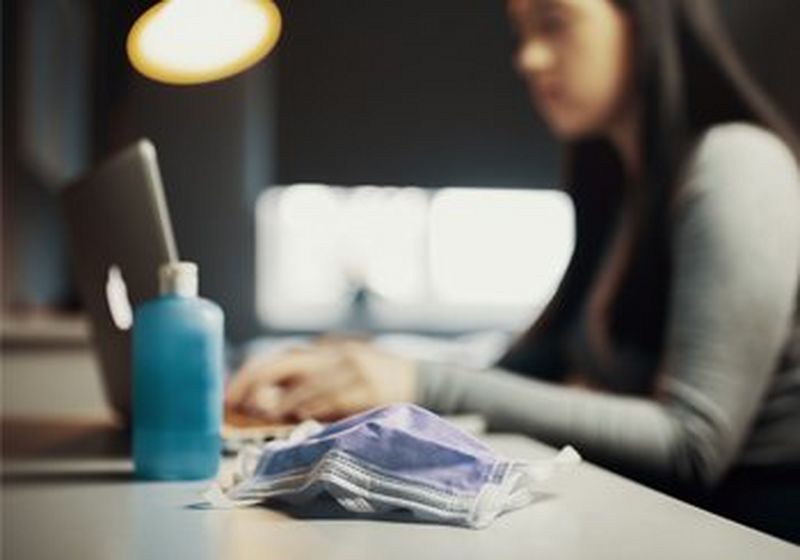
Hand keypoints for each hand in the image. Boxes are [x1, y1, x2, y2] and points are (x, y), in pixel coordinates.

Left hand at [225, 340, 416, 422]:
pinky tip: (301, 414)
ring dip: (284, 400)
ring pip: (310, 382)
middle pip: (288, 362)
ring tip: (265, 412)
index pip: (281, 358)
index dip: (252, 373)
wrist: (421, 379)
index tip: (231, 392)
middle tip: (237, 402)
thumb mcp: (340, 375)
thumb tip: (262, 403)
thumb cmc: (373, 381)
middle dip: (257, 381)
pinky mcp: (370, 388)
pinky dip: (315, 406)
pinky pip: (336, 397)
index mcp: (327, 352)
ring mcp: (354, 369)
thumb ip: (306, 386)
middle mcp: (336, 355)